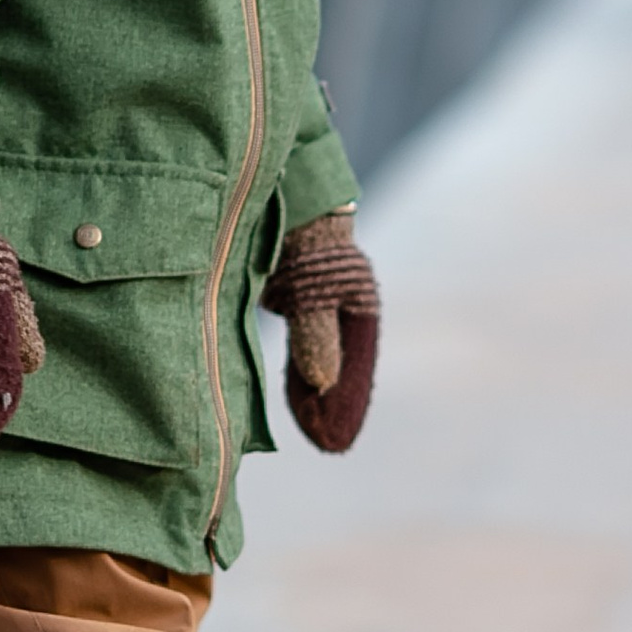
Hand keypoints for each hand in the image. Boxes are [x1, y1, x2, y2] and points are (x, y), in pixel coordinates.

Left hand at [262, 211, 378, 452]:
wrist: (273, 186)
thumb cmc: (300, 235)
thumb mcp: (310, 289)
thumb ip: (316, 335)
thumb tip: (322, 385)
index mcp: (358, 304)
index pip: (355, 369)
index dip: (346, 407)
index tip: (334, 444)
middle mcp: (342, 305)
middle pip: (340, 365)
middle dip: (333, 405)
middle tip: (326, 444)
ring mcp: (317, 300)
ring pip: (320, 355)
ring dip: (316, 391)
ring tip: (312, 428)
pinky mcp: (290, 293)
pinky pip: (302, 340)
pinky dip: (300, 368)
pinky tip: (296, 388)